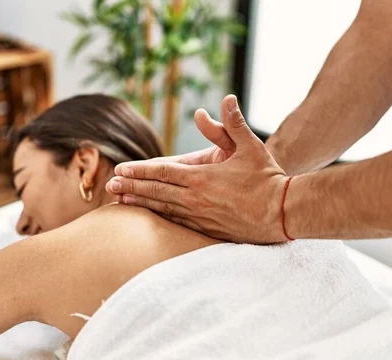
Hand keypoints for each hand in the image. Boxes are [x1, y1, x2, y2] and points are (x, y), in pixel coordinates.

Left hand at [106, 95, 289, 243]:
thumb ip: (233, 123)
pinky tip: (148, 216)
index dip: (139, 171)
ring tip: (119, 201)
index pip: (162, 172)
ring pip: (161, 209)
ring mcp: (199, 216)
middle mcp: (195, 198)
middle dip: (130, 187)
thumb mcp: (251, 147)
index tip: (121, 169)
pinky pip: (176, 223)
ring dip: (139, 204)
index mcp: (201, 177)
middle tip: (109, 186)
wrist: (282, 213)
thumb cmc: (267, 178)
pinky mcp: (206, 230)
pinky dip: (158, 218)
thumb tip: (225, 98)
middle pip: (155, 191)